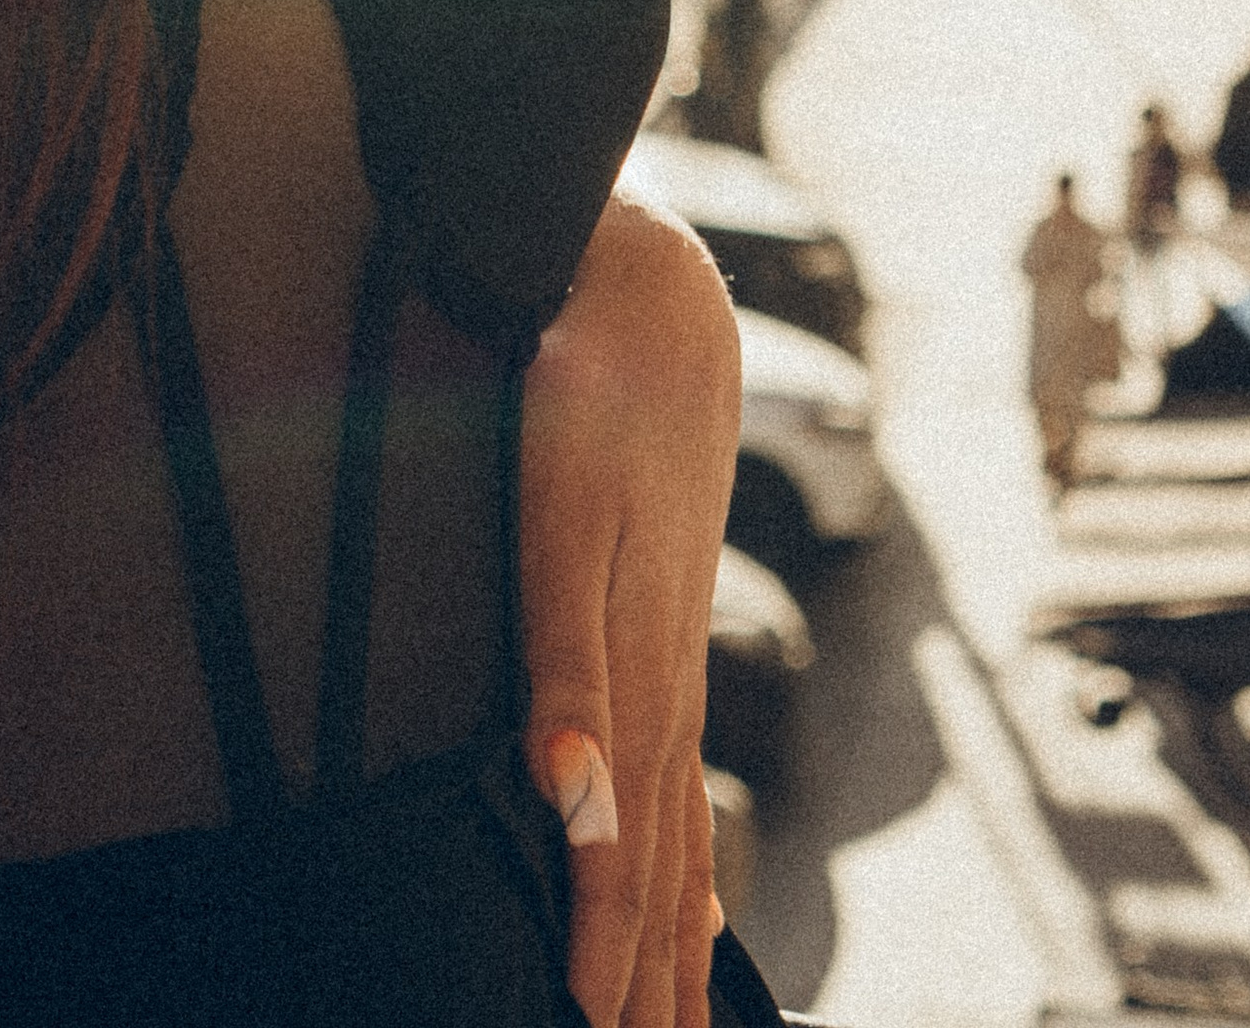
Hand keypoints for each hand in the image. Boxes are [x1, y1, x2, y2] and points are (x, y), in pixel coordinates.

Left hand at [519, 188, 741, 1027]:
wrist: (651, 295)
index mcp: (634, 668)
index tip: (586, 1026)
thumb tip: (573, 795)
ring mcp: (677, 651)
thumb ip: (566, 662)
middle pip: (665, 863)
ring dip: (673, 935)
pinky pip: (685, 772)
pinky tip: (690, 904)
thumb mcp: (559, 520)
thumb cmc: (582, 393)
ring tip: (671, 1026)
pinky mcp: (671, 624)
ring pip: (681, 826)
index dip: (606, 947)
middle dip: (651, 974)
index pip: (627, 850)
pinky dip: (689, 859)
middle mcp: (666, 676)